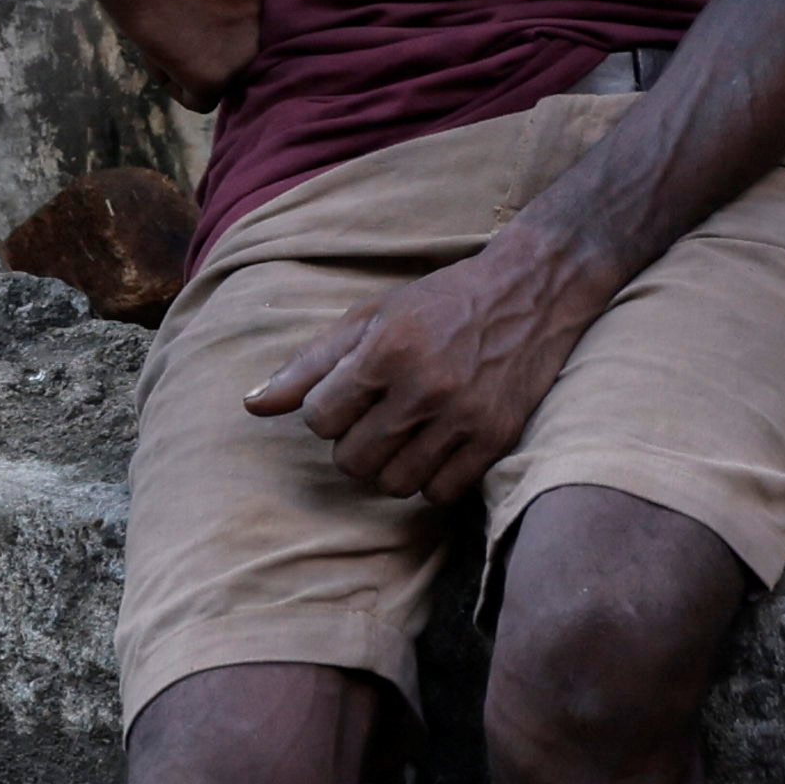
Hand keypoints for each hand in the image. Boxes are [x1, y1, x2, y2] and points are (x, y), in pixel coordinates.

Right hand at [86, 0, 265, 104]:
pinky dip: (170, 79)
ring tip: (160, 24)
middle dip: (208, 43)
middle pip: (240, 51)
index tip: (196, 8)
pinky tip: (154, 44)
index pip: (254, 20)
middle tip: (174, 19)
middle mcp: (272, 20)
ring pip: (219, 78)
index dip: (219, 18)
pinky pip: (197, 100)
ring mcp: (247, 51)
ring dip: (187, 61)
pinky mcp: (216, 76)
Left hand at [249, 217, 610, 499]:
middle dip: (353, 443)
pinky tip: (434, 449)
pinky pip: (440, 493)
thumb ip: (311, 363)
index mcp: (387, 350)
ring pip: (394, 483)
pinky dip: (429, 480)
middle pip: (352, 460)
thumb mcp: (372, 316)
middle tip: (376, 417)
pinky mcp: (496, 438)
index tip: (348, 396)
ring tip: (403, 435)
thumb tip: (251, 406)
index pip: (319, 418)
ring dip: (389, 466)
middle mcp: (424, 387)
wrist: (533, 290)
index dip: (326, 412)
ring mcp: (463, 416)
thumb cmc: (443, 300)